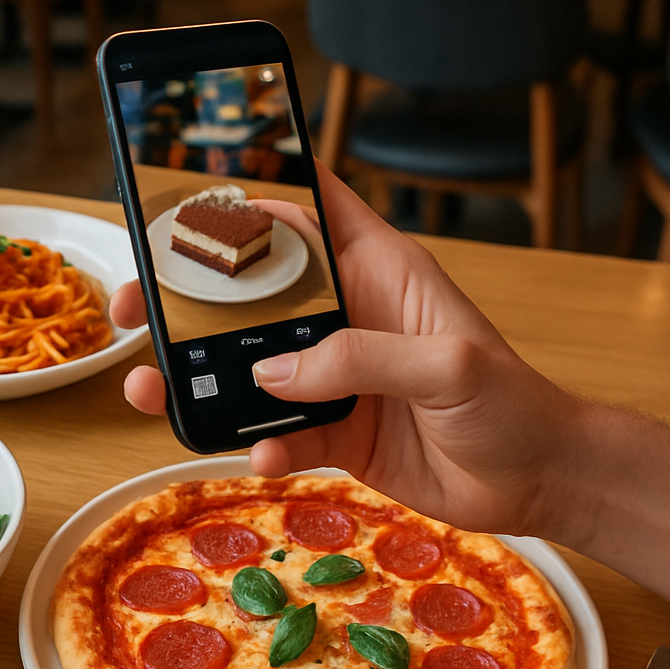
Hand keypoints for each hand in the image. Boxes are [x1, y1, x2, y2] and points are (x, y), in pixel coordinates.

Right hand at [110, 166, 577, 541]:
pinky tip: (260, 453)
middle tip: (133, 307)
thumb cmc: (512, 402)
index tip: (186, 185)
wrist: (536, 483)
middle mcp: (346, 314)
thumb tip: (273, 372)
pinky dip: (257, 441)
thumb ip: (360, 359)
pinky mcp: (335, 430)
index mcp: (378, 270)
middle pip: (251, 290)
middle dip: (188, 295)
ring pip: (247, 365)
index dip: (254, 187)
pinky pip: (277, 430)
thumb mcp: (446, 365)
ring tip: (152, 389)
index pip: (309, 207)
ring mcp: (335, 374)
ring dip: (199, 376)